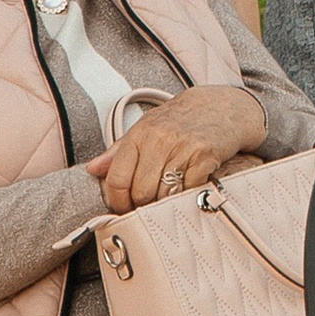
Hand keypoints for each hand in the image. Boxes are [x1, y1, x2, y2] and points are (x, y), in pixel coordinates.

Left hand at [97, 86, 266, 211]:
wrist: (221, 106)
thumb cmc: (180, 120)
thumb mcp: (146, 128)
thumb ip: (118, 151)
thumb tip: (93, 169)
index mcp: (139, 134)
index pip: (116, 178)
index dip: (117, 201)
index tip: (122, 208)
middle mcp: (159, 140)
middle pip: (140, 192)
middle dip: (142, 205)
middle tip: (148, 206)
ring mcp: (182, 148)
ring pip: (164, 194)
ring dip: (165, 202)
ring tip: (169, 195)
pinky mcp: (205, 156)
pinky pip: (189, 190)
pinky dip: (187, 195)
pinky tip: (188, 188)